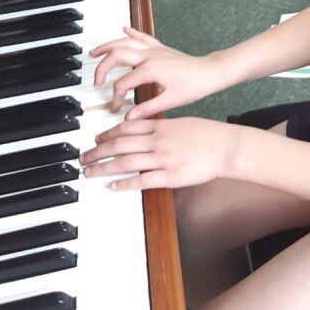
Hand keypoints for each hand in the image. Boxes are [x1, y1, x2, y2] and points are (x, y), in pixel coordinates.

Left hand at [80, 116, 231, 190]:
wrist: (226, 146)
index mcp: (160, 127)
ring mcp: (163, 159)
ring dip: (103, 167)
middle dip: (97, 152)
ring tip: (90, 172)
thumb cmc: (207, 135)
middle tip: (84, 158)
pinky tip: (112, 186)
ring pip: (125, 163)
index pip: (125, 129)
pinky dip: (125, 183)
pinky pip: (142, 180)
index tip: (96, 140)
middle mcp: (157, 141)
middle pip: (119, 146)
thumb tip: (143, 129)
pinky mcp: (170, 176)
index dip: (107, 134)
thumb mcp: (181, 123)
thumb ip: (160, 127)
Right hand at [90, 26, 217, 115]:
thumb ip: (146, 109)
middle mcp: (149, 56)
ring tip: (95, 52)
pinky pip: (143, 36)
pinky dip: (132, 32)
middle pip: (116, 55)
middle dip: (102, 67)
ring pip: (125, 42)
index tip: (115, 108)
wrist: (210, 73)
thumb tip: (128, 118)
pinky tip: (124, 29)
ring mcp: (154, 50)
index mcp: (149, 70)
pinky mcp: (160, 48)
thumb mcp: (169, 101)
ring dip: (108, 46)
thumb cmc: (194, 86)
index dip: (115, 97)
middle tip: (96, 80)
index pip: (122, 83)